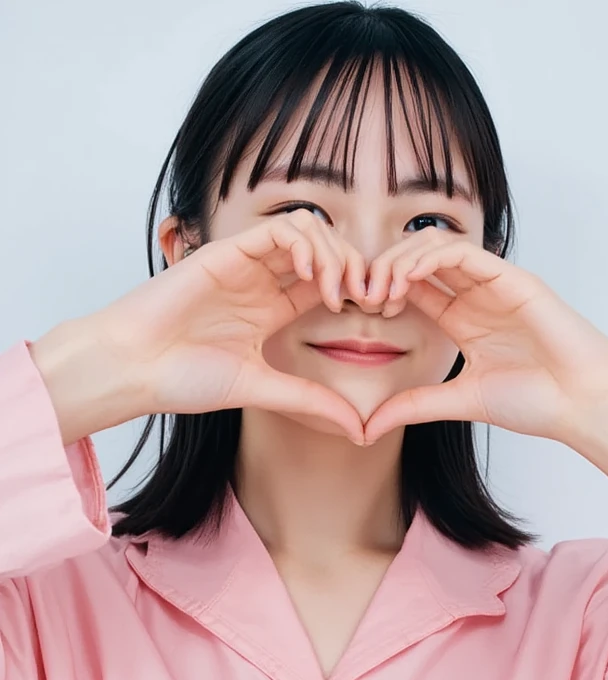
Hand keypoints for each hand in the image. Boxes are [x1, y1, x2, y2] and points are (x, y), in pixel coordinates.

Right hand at [82, 209, 367, 442]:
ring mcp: (246, 263)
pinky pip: (279, 228)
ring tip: (340, 290)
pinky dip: (305, 243)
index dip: (360, 290)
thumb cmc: (183, 379)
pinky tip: (313, 275)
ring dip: (335, 253)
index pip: (329, 283)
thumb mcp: (263, 390)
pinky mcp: (228, 250)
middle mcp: (262, 282)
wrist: (135, 369)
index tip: (377, 314)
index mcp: (272, 309)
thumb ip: (310, 401)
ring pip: (309, 230)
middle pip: (326, 251)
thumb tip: (359, 428)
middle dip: (357, 268)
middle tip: (369, 298)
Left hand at [361, 229, 607, 448]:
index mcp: (463, 319)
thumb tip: (365, 428)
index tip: (355, 309)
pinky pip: (464, 250)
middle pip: (417, 259)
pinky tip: (407, 278)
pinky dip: (430, 257)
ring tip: (380, 287)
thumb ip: (413, 406)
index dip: (380, 289)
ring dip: (400, 260)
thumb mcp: (458, 401)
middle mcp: (476, 295)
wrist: (583, 405)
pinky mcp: (512, 277)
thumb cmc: (536, 402)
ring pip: (435, 246)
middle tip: (360, 294)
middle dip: (382, 269)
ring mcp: (494, 283)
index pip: (413, 286)